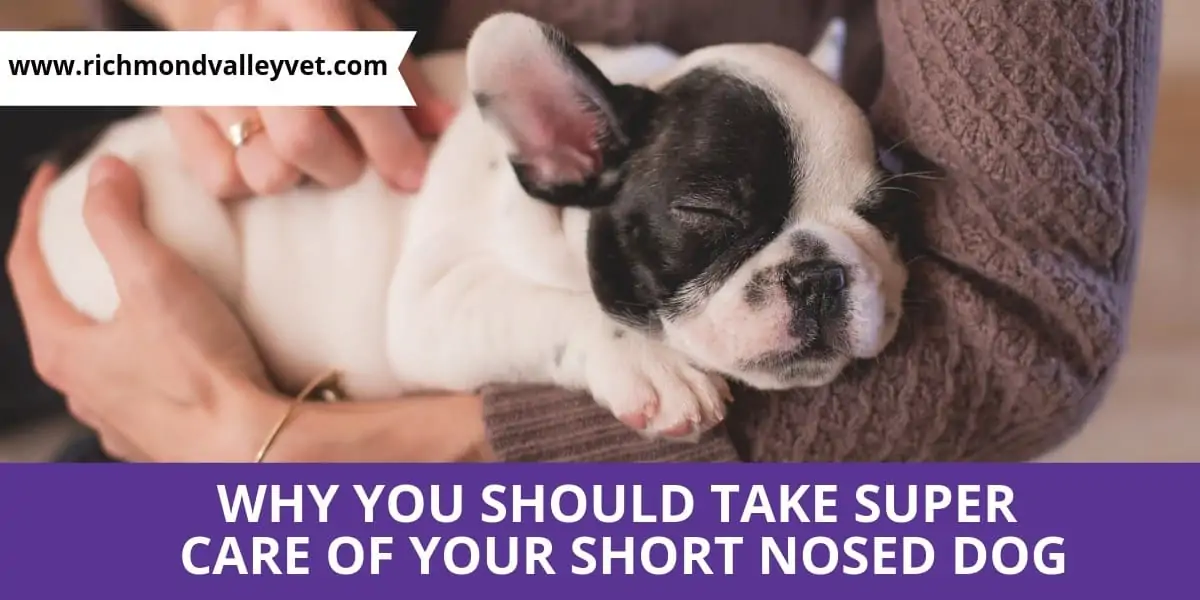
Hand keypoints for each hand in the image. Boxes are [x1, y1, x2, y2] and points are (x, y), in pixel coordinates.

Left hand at [7, 157, 283, 461]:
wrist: (249, 449)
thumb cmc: (201, 375)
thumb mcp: (156, 280)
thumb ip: (120, 221)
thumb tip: (103, 175)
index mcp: (63, 350)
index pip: (25, 267)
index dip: (35, 215)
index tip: (53, 182)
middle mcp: (79, 391)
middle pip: (56, 314)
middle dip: (68, 269)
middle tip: (92, 235)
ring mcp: (115, 420)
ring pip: (96, 358)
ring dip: (106, 319)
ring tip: (138, 294)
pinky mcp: (153, 439)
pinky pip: (136, 389)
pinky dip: (143, 358)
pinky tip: (173, 352)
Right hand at [161, 0, 455, 198]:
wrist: (226, 0)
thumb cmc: (315, 26)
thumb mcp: (366, 32)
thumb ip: (405, 82)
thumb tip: (445, 128)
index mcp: (305, 2)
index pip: (351, 81)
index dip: (387, 138)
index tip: (412, 176)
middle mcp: (246, 31)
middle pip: (301, 137)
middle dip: (343, 167)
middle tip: (353, 164)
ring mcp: (203, 70)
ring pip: (265, 169)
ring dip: (300, 175)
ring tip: (307, 150)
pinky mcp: (173, 108)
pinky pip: (225, 181)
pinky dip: (254, 179)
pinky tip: (264, 148)